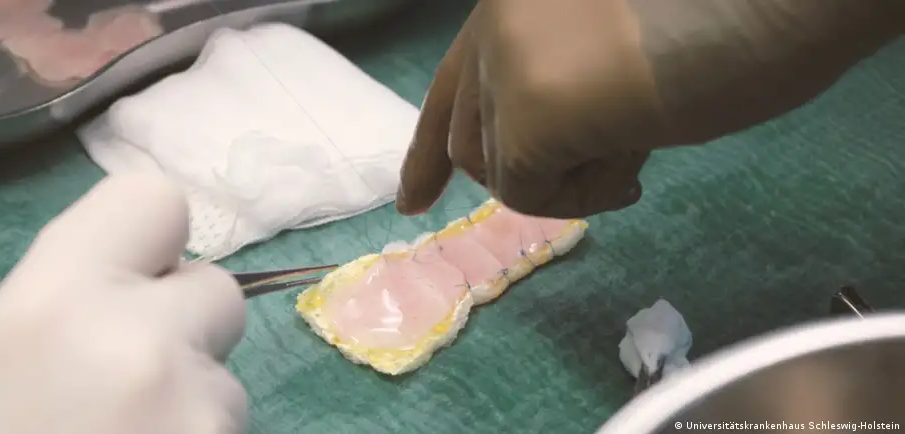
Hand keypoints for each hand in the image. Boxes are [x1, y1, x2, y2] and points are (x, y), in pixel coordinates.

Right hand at [0, 175, 247, 433]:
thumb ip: (71, 308)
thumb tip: (135, 284)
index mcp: (54, 303)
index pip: (156, 200)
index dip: (151, 243)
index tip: (134, 281)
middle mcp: (138, 341)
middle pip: (219, 290)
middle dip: (187, 329)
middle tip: (132, 380)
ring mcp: (197, 409)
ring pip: (227, 376)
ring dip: (192, 401)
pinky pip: (231, 429)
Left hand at [396, 0, 902, 218]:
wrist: (770, 4)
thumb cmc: (718, 17)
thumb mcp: (608, 51)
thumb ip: (556, 87)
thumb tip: (536, 154)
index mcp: (512, 7)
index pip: (449, 88)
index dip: (427, 150)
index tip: (411, 202)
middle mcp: (493, 27)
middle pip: (471, 141)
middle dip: (522, 173)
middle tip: (602, 171)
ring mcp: (506, 68)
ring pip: (501, 173)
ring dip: (568, 180)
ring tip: (637, 144)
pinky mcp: (531, 117)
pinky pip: (531, 196)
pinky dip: (584, 196)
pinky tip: (637, 163)